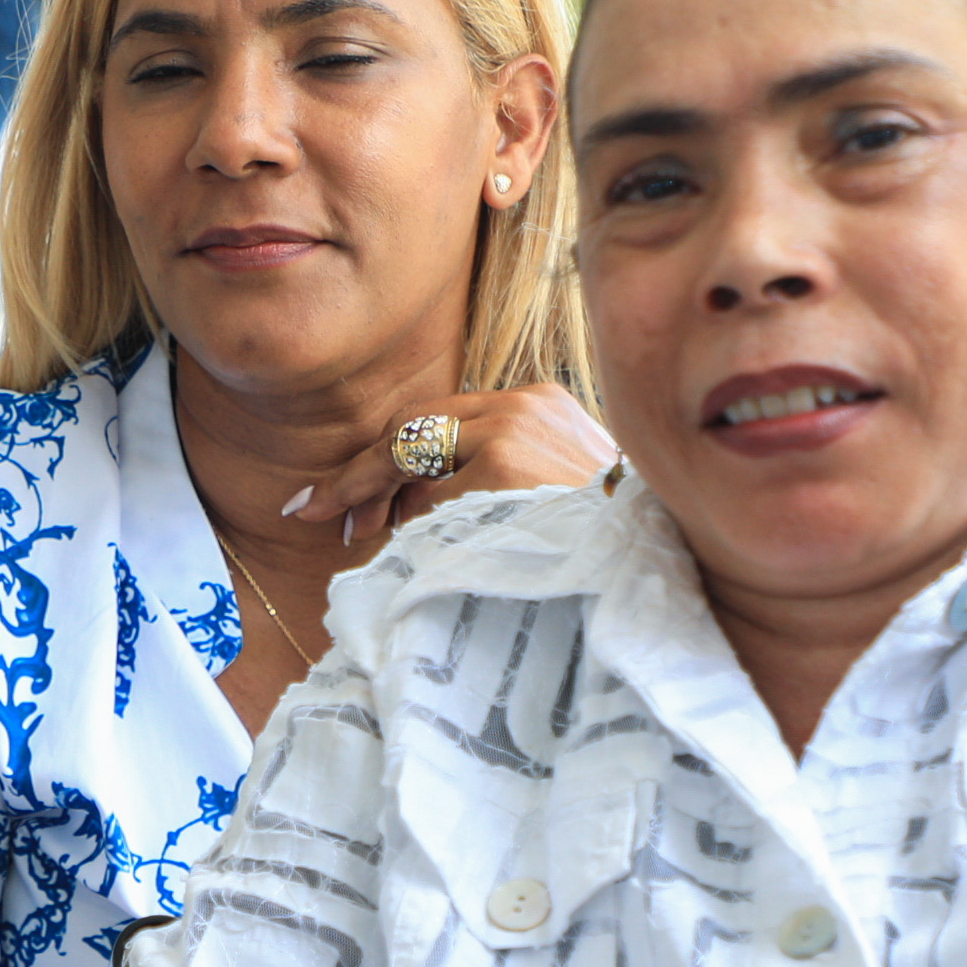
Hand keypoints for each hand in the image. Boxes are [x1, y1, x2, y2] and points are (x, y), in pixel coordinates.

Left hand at [287, 385, 621, 543]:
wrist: (644, 562)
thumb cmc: (593, 543)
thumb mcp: (546, 494)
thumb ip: (488, 479)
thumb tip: (406, 503)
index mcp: (540, 405)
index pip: (441, 417)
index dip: (386, 452)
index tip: (344, 490)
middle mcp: (525, 404)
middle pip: (413, 421)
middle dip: (360, 467)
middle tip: (322, 509)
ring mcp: (515, 428)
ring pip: (410, 450)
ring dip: (373, 493)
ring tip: (356, 529)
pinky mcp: (505, 461)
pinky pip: (428, 496)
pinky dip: (410, 522)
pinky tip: (407, 544)